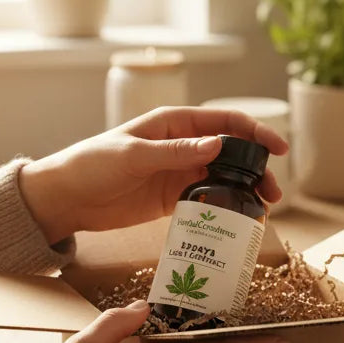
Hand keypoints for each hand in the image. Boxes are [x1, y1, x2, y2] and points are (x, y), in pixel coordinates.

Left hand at [18, 106, 289, 243]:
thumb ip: (174, 152)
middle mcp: (181, 146)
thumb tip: (216, 146)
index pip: (223, 122)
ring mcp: (178, 173)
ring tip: (263, 209)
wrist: (66, 197)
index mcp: (173, 124)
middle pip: (230, 153)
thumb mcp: (133, 155)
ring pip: (222, 179)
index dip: (254, 132)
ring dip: (244, 191)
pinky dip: (225, 209)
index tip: (277, 148)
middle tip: (273, 191)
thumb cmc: (92, 164)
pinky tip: (240, 220)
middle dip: (256, 168)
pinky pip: (206, 201)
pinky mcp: (171, 199)